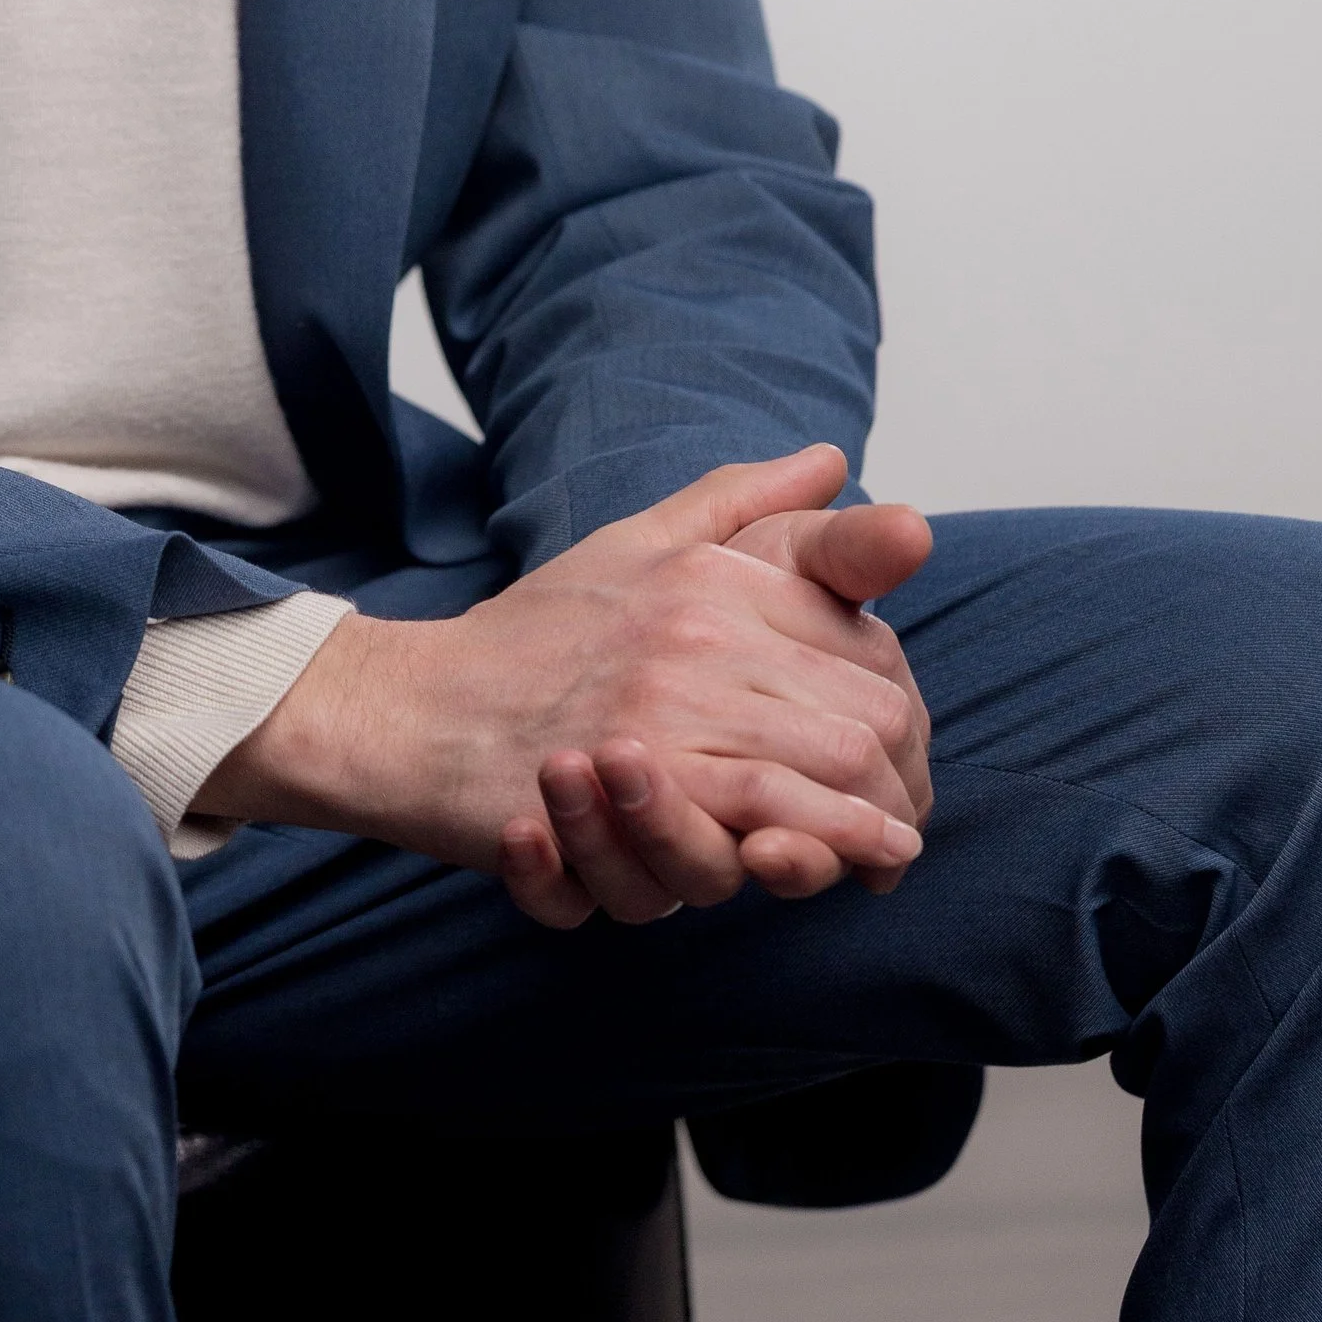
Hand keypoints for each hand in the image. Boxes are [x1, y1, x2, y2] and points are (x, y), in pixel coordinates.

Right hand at [202, 445, 932, 927]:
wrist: (417, 709)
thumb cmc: (530, 635)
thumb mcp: (637, 544)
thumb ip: (740, 504)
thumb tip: (828, 459)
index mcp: (710, 575)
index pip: (855, 640)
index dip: (897, 703)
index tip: (902, 746)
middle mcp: (697, 630)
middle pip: (859, 709)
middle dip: (898, 771)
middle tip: (904, 814)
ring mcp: (666, 706)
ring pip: (822, 766)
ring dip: (870, 820)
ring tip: (892, 847)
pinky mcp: (634, 782)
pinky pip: (755, 818)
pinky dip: (812, 845)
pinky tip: (834, 862)